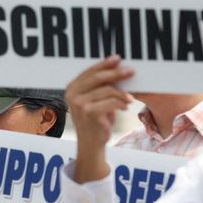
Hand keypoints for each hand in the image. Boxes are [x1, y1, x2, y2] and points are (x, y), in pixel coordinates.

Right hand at [65, 55, 134, 181]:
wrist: (91, 144)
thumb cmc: (95, 120)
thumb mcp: (95, 100)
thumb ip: (100, 86)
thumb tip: (116, 68)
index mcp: (71, 88)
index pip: (89, 71)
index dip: (104, 64)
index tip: (117, 59)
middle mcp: (72, 95)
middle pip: (98, 77)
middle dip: (116, 73)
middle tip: (130, 71)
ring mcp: (80, 104)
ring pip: (107, 90)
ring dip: (122, 93)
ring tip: (130, 99)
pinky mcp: (90, 113)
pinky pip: (112, 102)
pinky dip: (122, 103)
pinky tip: (126, 107)